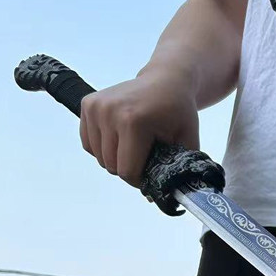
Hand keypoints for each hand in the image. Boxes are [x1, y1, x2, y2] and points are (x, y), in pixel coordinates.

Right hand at [79, 67, 199, 187]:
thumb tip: (168, 196)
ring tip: (134, 145)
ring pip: (98, 156)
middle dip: (128, 169)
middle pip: (111, 166)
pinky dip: (102, 148)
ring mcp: (96, 107)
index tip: (151, 174)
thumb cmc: (178, 110)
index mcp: (134, 122)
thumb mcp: (187, 139)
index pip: (127, 171)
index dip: (140, 180)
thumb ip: (178, 168)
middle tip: (145, 157)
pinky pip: (89, 143)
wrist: (166, 79)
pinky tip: (120, 139)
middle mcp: (110, 113)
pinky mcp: (88, 104)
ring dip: (115, 159)